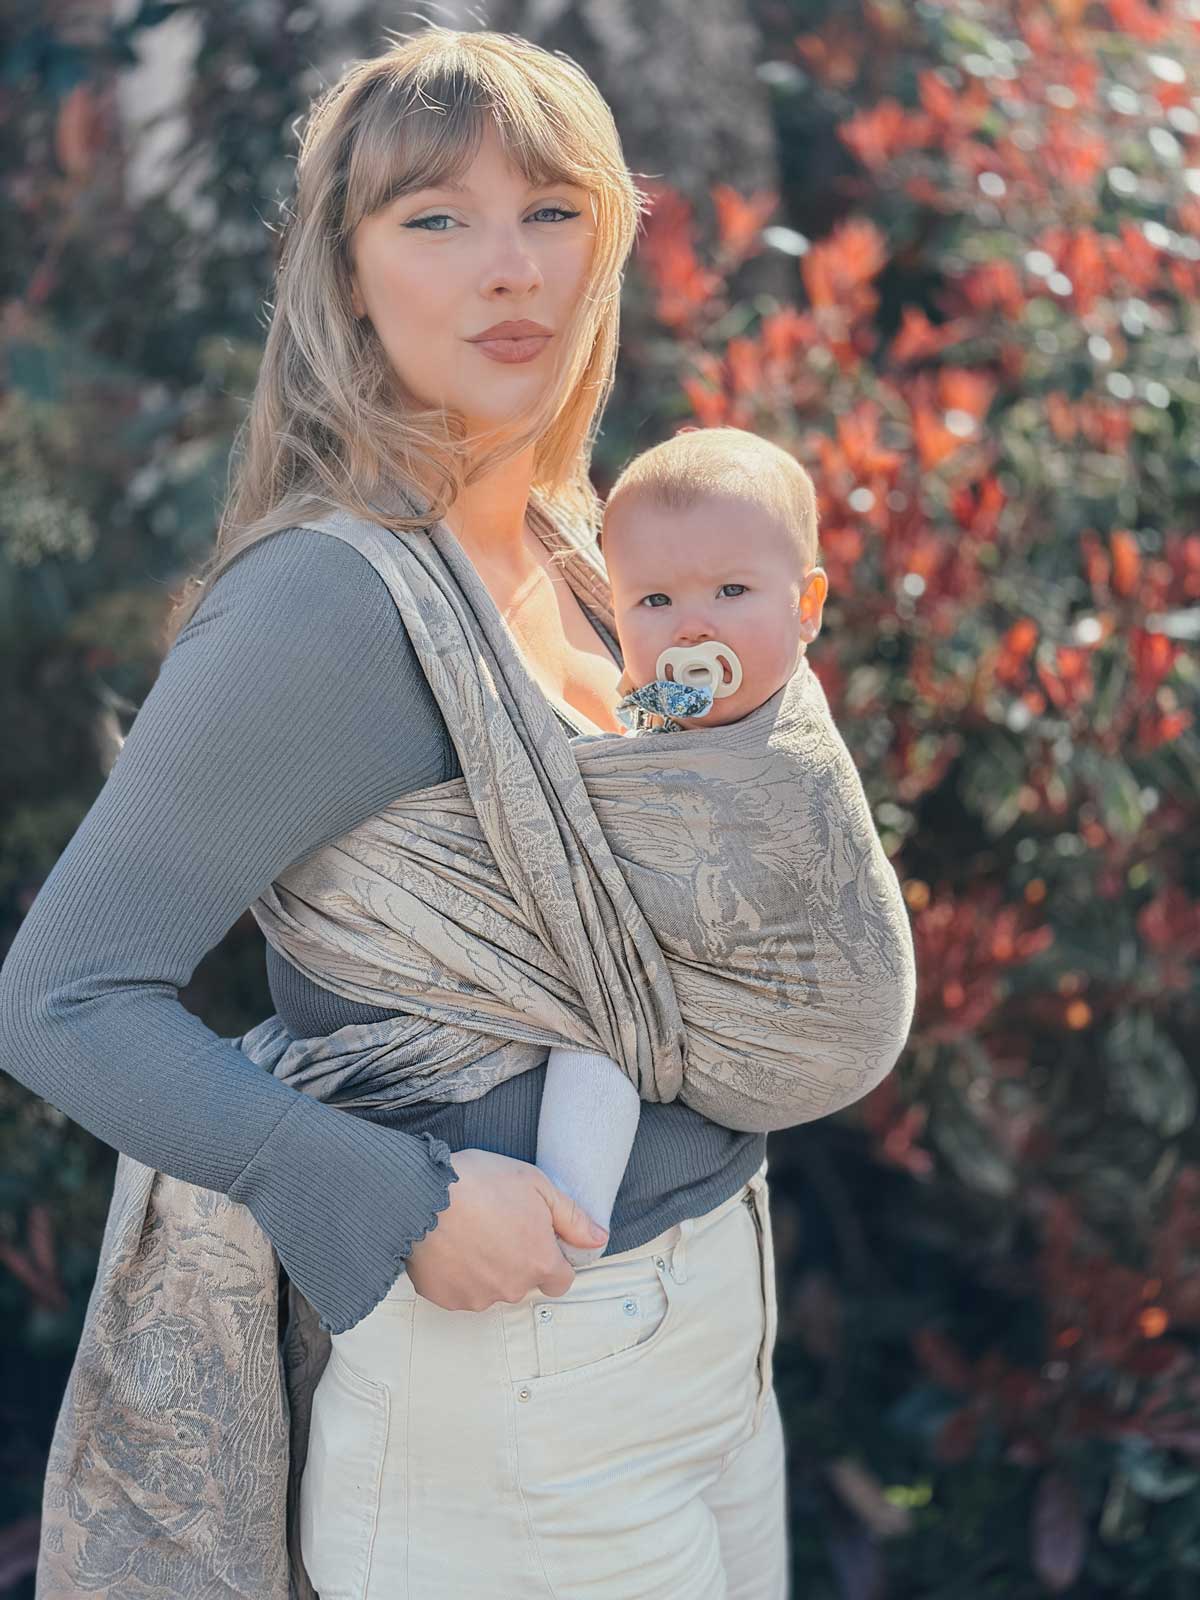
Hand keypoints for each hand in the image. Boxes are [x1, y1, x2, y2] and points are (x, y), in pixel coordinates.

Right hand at [405, 1148, 608, 1311]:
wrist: (420, 1194)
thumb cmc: (480, 1183)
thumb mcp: (537, 1185)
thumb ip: (572, 1218)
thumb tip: (599, 1239)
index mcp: (540, 1263)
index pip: (561, 1280)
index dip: (551, 1258)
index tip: (535, 1238)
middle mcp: (512, 1288)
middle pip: (524, 1283)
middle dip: (516, 1260)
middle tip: (497, 1225)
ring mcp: (476, 1297)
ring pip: (491, 1288)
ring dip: (486, 1268)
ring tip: (470, 1231)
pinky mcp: (446, 1299)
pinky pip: (460, 1291)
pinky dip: (458, 1274)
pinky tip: (450, 1244)